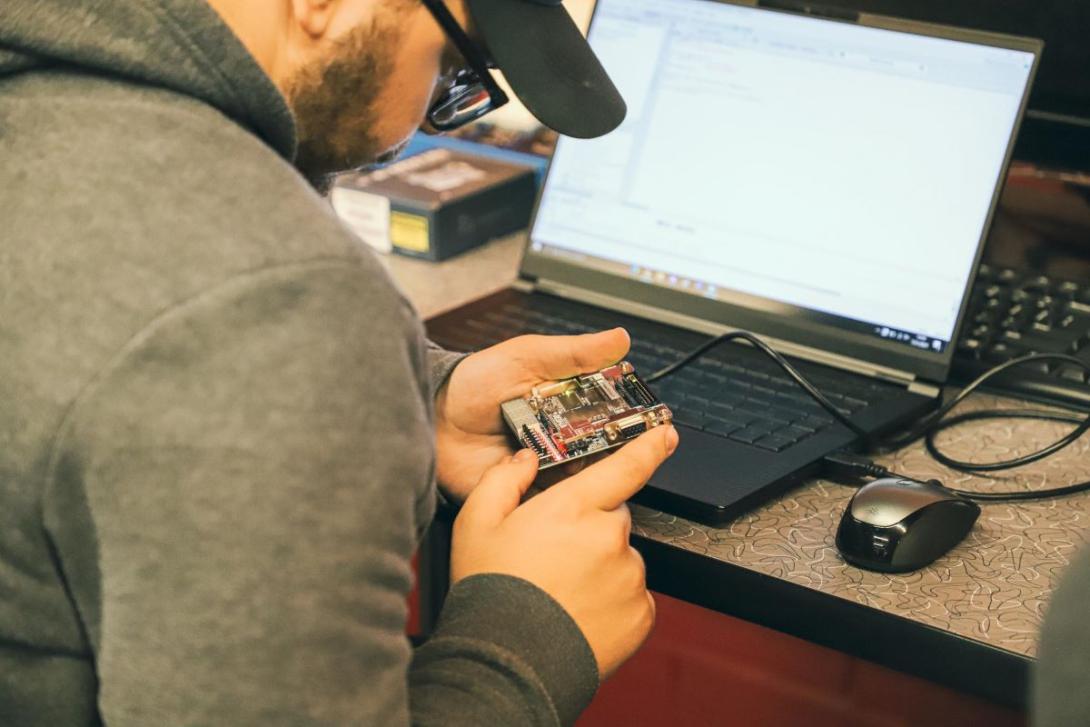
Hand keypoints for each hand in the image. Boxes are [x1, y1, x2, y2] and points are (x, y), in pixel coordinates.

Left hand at [434, 328, 630, 501]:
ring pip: (581, 478)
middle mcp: (561, 438)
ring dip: (587, 474)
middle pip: (602, 450)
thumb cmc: (474, 382)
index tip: (653, 422)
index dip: (632, 419)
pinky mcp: (525, 492)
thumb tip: (619, 339)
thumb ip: (575, 353)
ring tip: (584, 462)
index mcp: (568, 405)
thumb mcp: (528, 356)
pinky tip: (559, 483)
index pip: (611, 415)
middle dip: (614, 451)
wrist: (432, 417)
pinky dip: (559, 497)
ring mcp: (544, 467)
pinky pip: (551, 501)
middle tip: (617, 446)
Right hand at [450, 425, 678, 678]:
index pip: (625, 466)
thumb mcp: (476, 523)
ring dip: (602, 567)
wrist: (509, 663)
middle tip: (555, 555)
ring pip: (623, 558)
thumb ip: (503, 479)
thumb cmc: (491, 592)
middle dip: (591, 529)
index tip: (666, 434)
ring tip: (562, 591)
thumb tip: (524, 459)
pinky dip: (613, 600)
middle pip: (614, 518)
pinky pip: (632, 595)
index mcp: (573, 508)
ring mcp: (629, 576)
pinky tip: (580, 611)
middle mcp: (610, 537)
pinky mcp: (641, 613)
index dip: (650, 445)